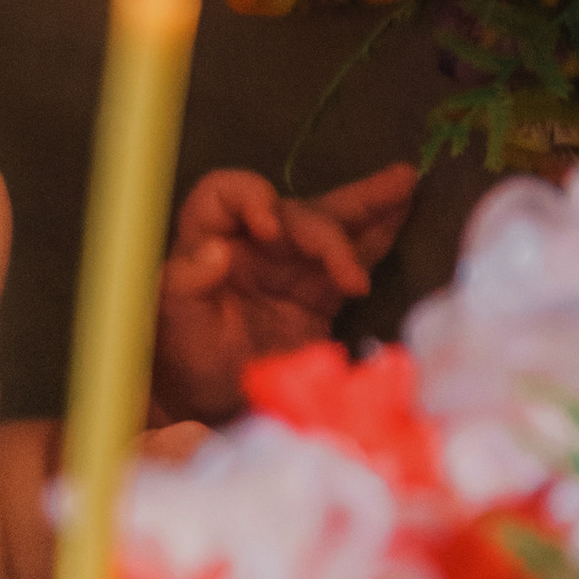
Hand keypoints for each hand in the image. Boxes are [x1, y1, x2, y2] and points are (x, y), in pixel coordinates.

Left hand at [151, 161, 417, 424]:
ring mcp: (289, 263)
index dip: (250, 199)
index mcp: (209, 236)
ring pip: (330, 224)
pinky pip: (350, 257)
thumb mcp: (174, 321)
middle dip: (327, 230)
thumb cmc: (182, 353)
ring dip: (368, 204)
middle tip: (347, 268)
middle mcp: (253, 241)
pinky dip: (377, 235)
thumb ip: (186, 282)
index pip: (226, 194)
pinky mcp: (318, 291)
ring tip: (403, 181)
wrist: (206, 397)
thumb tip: (215, 252)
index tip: (270, 230)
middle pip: (294, 212)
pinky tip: (403, 211)